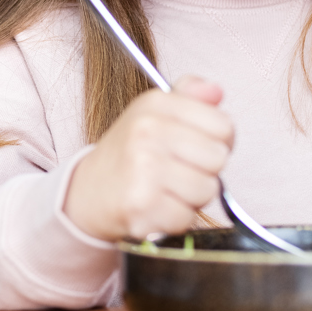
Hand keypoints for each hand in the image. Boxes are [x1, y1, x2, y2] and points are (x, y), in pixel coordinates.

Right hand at [62, 75, 233, 241]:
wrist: (89, 191)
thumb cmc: (130, 153)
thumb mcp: (155, 113)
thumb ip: (191, 98)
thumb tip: (215, 92)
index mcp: (155, 104)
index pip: (223, 125)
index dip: (217, 141)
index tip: (196, 147)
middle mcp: (146, 130)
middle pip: (218, 158)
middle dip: (205, 171)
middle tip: (178, 170)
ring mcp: (142, 167)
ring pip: (207, 189)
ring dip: (192, 197)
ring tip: (167, 189)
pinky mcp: (141, 204)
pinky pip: (187, 216)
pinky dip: (176, 218)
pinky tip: (157, 207)